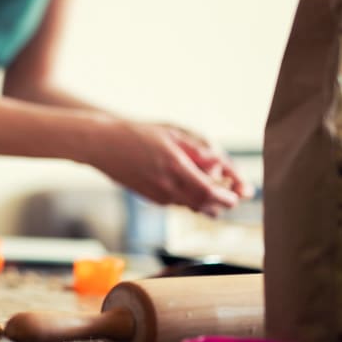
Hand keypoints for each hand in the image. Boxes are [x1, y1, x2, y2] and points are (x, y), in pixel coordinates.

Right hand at [92, 119, 250, 216]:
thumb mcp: (170, 135)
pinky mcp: (150, 198)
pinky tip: (191, 188)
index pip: (210, 192)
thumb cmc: (135, 135)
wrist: (101, 146)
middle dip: (222, 203)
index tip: (239, 193)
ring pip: (191, 206)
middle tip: (233, 195)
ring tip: (216, 192)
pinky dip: (190, 199)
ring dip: (207, 203)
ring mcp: (157, 195)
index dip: (228, 196)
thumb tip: (219, 165)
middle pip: (204, 205)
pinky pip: (177, 203)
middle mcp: (167, 186)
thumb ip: (197, 152)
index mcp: (174, 167)